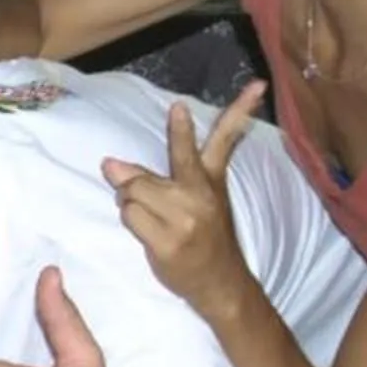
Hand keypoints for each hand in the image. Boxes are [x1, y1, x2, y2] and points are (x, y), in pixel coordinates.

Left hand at [100, 87, 261, 318]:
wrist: (220, 282)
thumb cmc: (206, 237)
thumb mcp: (204, 198)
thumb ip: (163, 175)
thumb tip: (110, 164)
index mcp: (213, 180)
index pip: (226, 139)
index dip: (239, 110)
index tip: (256, 85)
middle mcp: (201, 195)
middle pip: (161, 165)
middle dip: (134, 173)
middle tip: (110, 167)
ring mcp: (185, 219)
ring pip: (134, 191)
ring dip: (130, 201)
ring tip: (149, 216)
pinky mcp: (167, 241)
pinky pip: (130, 216)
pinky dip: (130, 220)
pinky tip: (147, 231)